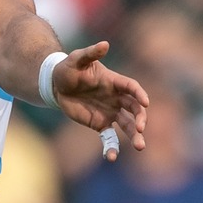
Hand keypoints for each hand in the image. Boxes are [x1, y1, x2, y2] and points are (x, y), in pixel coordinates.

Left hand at [52, 41, 147, 157]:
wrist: (57, 85)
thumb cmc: (68, 68)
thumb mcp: (77, 59)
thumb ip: (91, 53)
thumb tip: (105, 44)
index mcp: (114, 82)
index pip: (132, 88)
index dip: (139, 94)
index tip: (145, 103)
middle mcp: (116, 98)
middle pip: (135, 108)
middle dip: (140, 118)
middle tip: (141, 128)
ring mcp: (110, 112)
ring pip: (128, 125)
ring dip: (135, 135)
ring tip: (140, 146)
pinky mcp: (101, 124)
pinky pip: (109, 138)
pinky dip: (111, 148)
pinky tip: (111, 157)